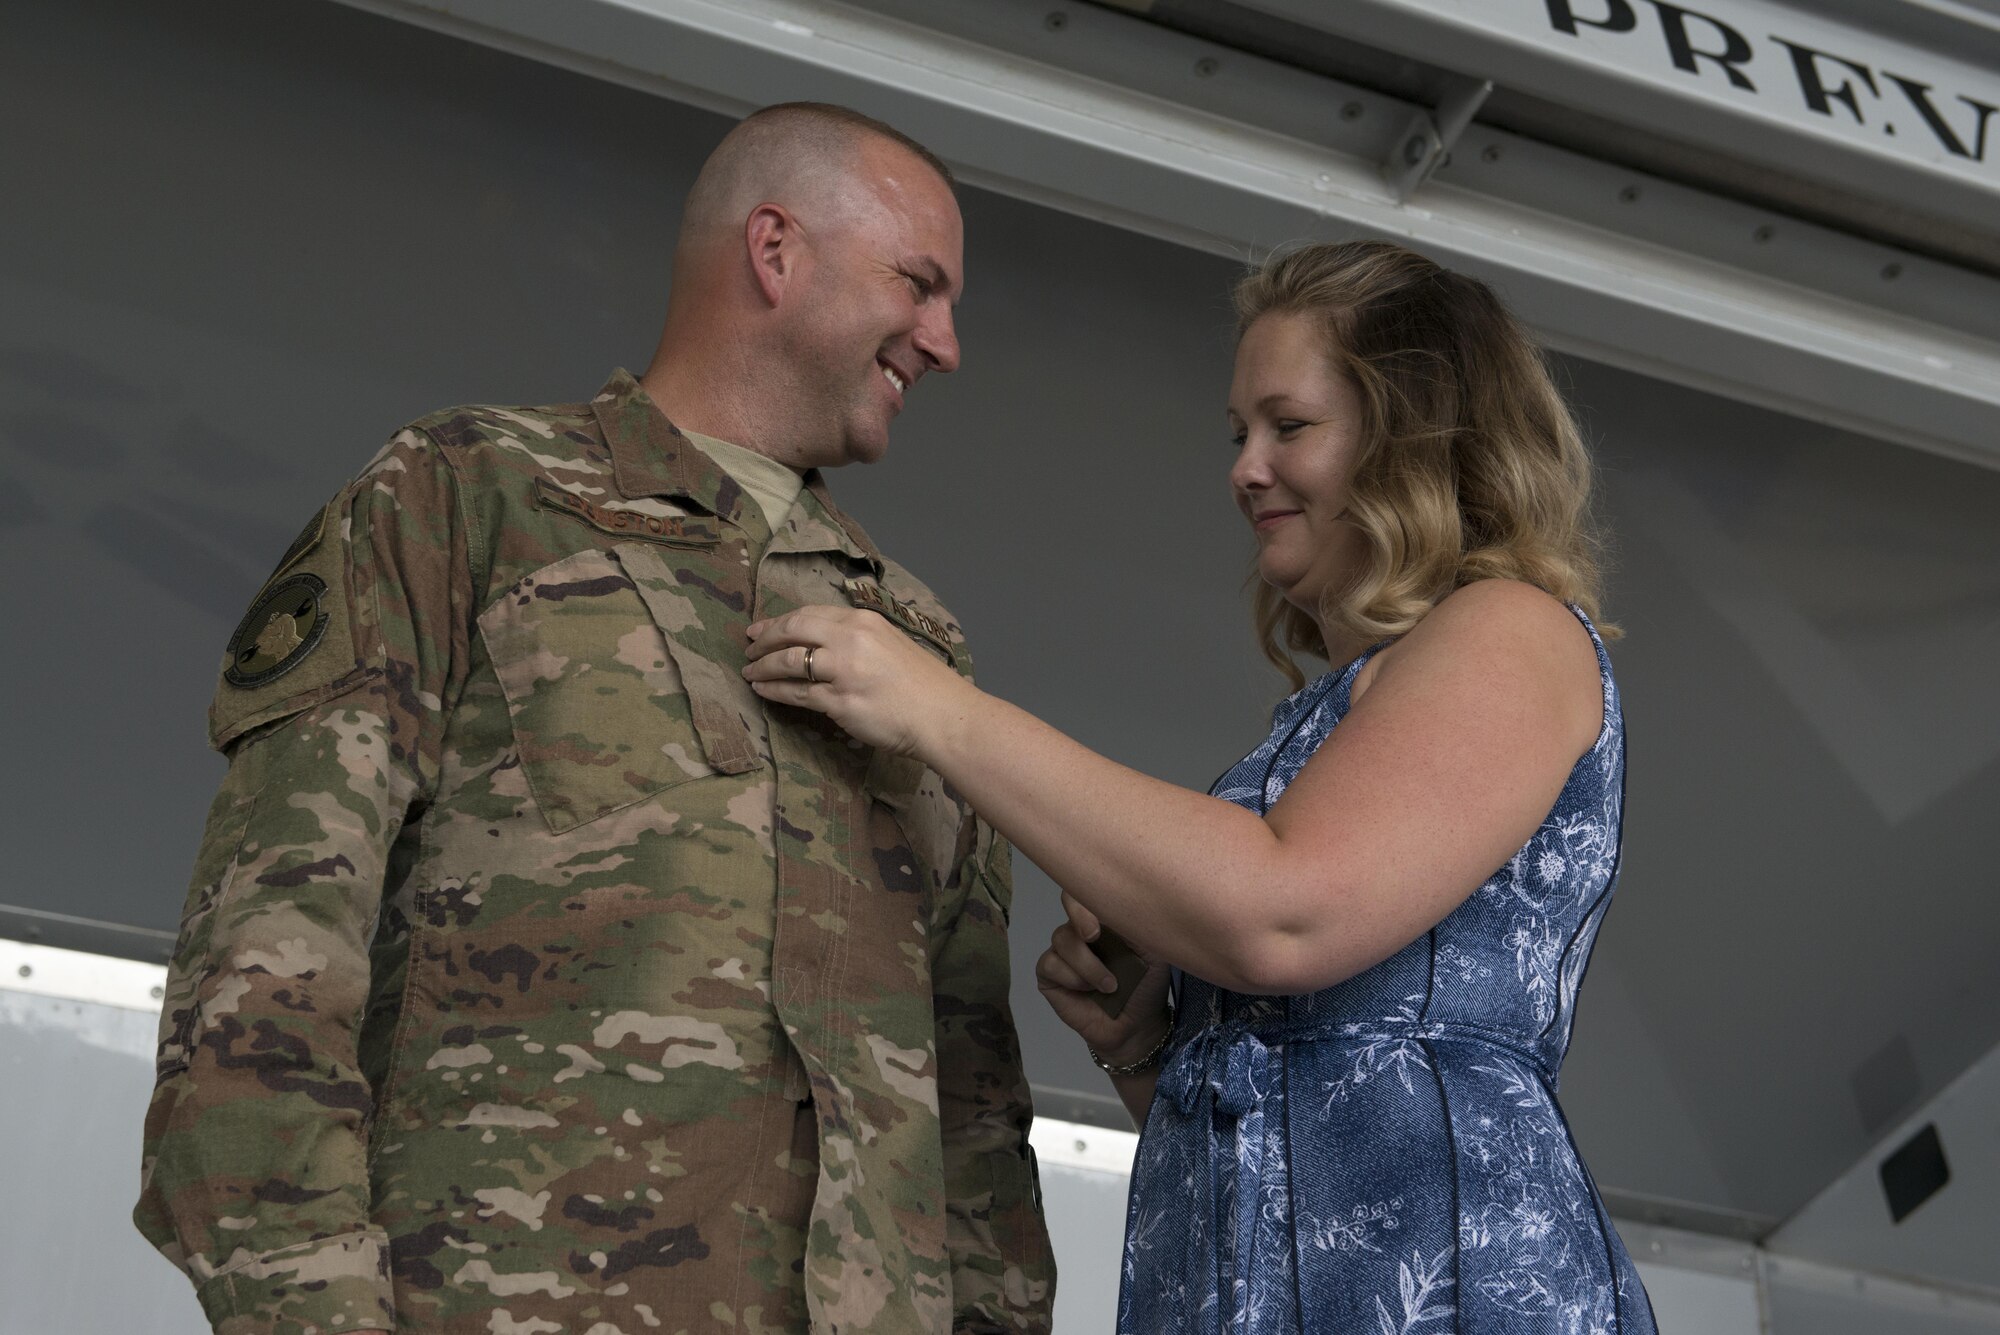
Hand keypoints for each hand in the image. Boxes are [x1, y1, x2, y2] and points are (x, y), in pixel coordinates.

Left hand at [743, 605, 972, 757]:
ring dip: (763, 667)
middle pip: (793, 630)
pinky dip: (774, 691)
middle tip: (747, 648)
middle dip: (764, 639)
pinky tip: (763, 691)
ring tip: (749, 673)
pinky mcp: (839, 701)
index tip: (760, 629)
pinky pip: (796, 693)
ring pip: (788, 662)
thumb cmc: (923, 685)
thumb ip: (857, 639)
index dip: (779, 621)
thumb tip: (822, 643)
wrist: (942, 715)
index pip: (810, 614)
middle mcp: (850, 639)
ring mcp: (843, 670)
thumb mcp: (890, 645)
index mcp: (863, 621)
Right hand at [1036, 892, 1173, 1068]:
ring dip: (1088, 965)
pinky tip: (1088, 990)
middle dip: (1080, 917)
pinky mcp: (1049, 975)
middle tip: (1094, 936)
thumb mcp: (1154, 951)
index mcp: (1105, 917)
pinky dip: (1073, 977)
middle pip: (1068, 902)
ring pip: (1062, 939)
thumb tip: (1131, 899)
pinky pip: (1051, 964)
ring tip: (1110, 986)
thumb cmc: (1147, 985)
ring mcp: (1062, 951)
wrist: (1137, 1026)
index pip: (1090, 888)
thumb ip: (1140, 924)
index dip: (1091, 891)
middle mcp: (1080, 928)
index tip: (1106, 911)